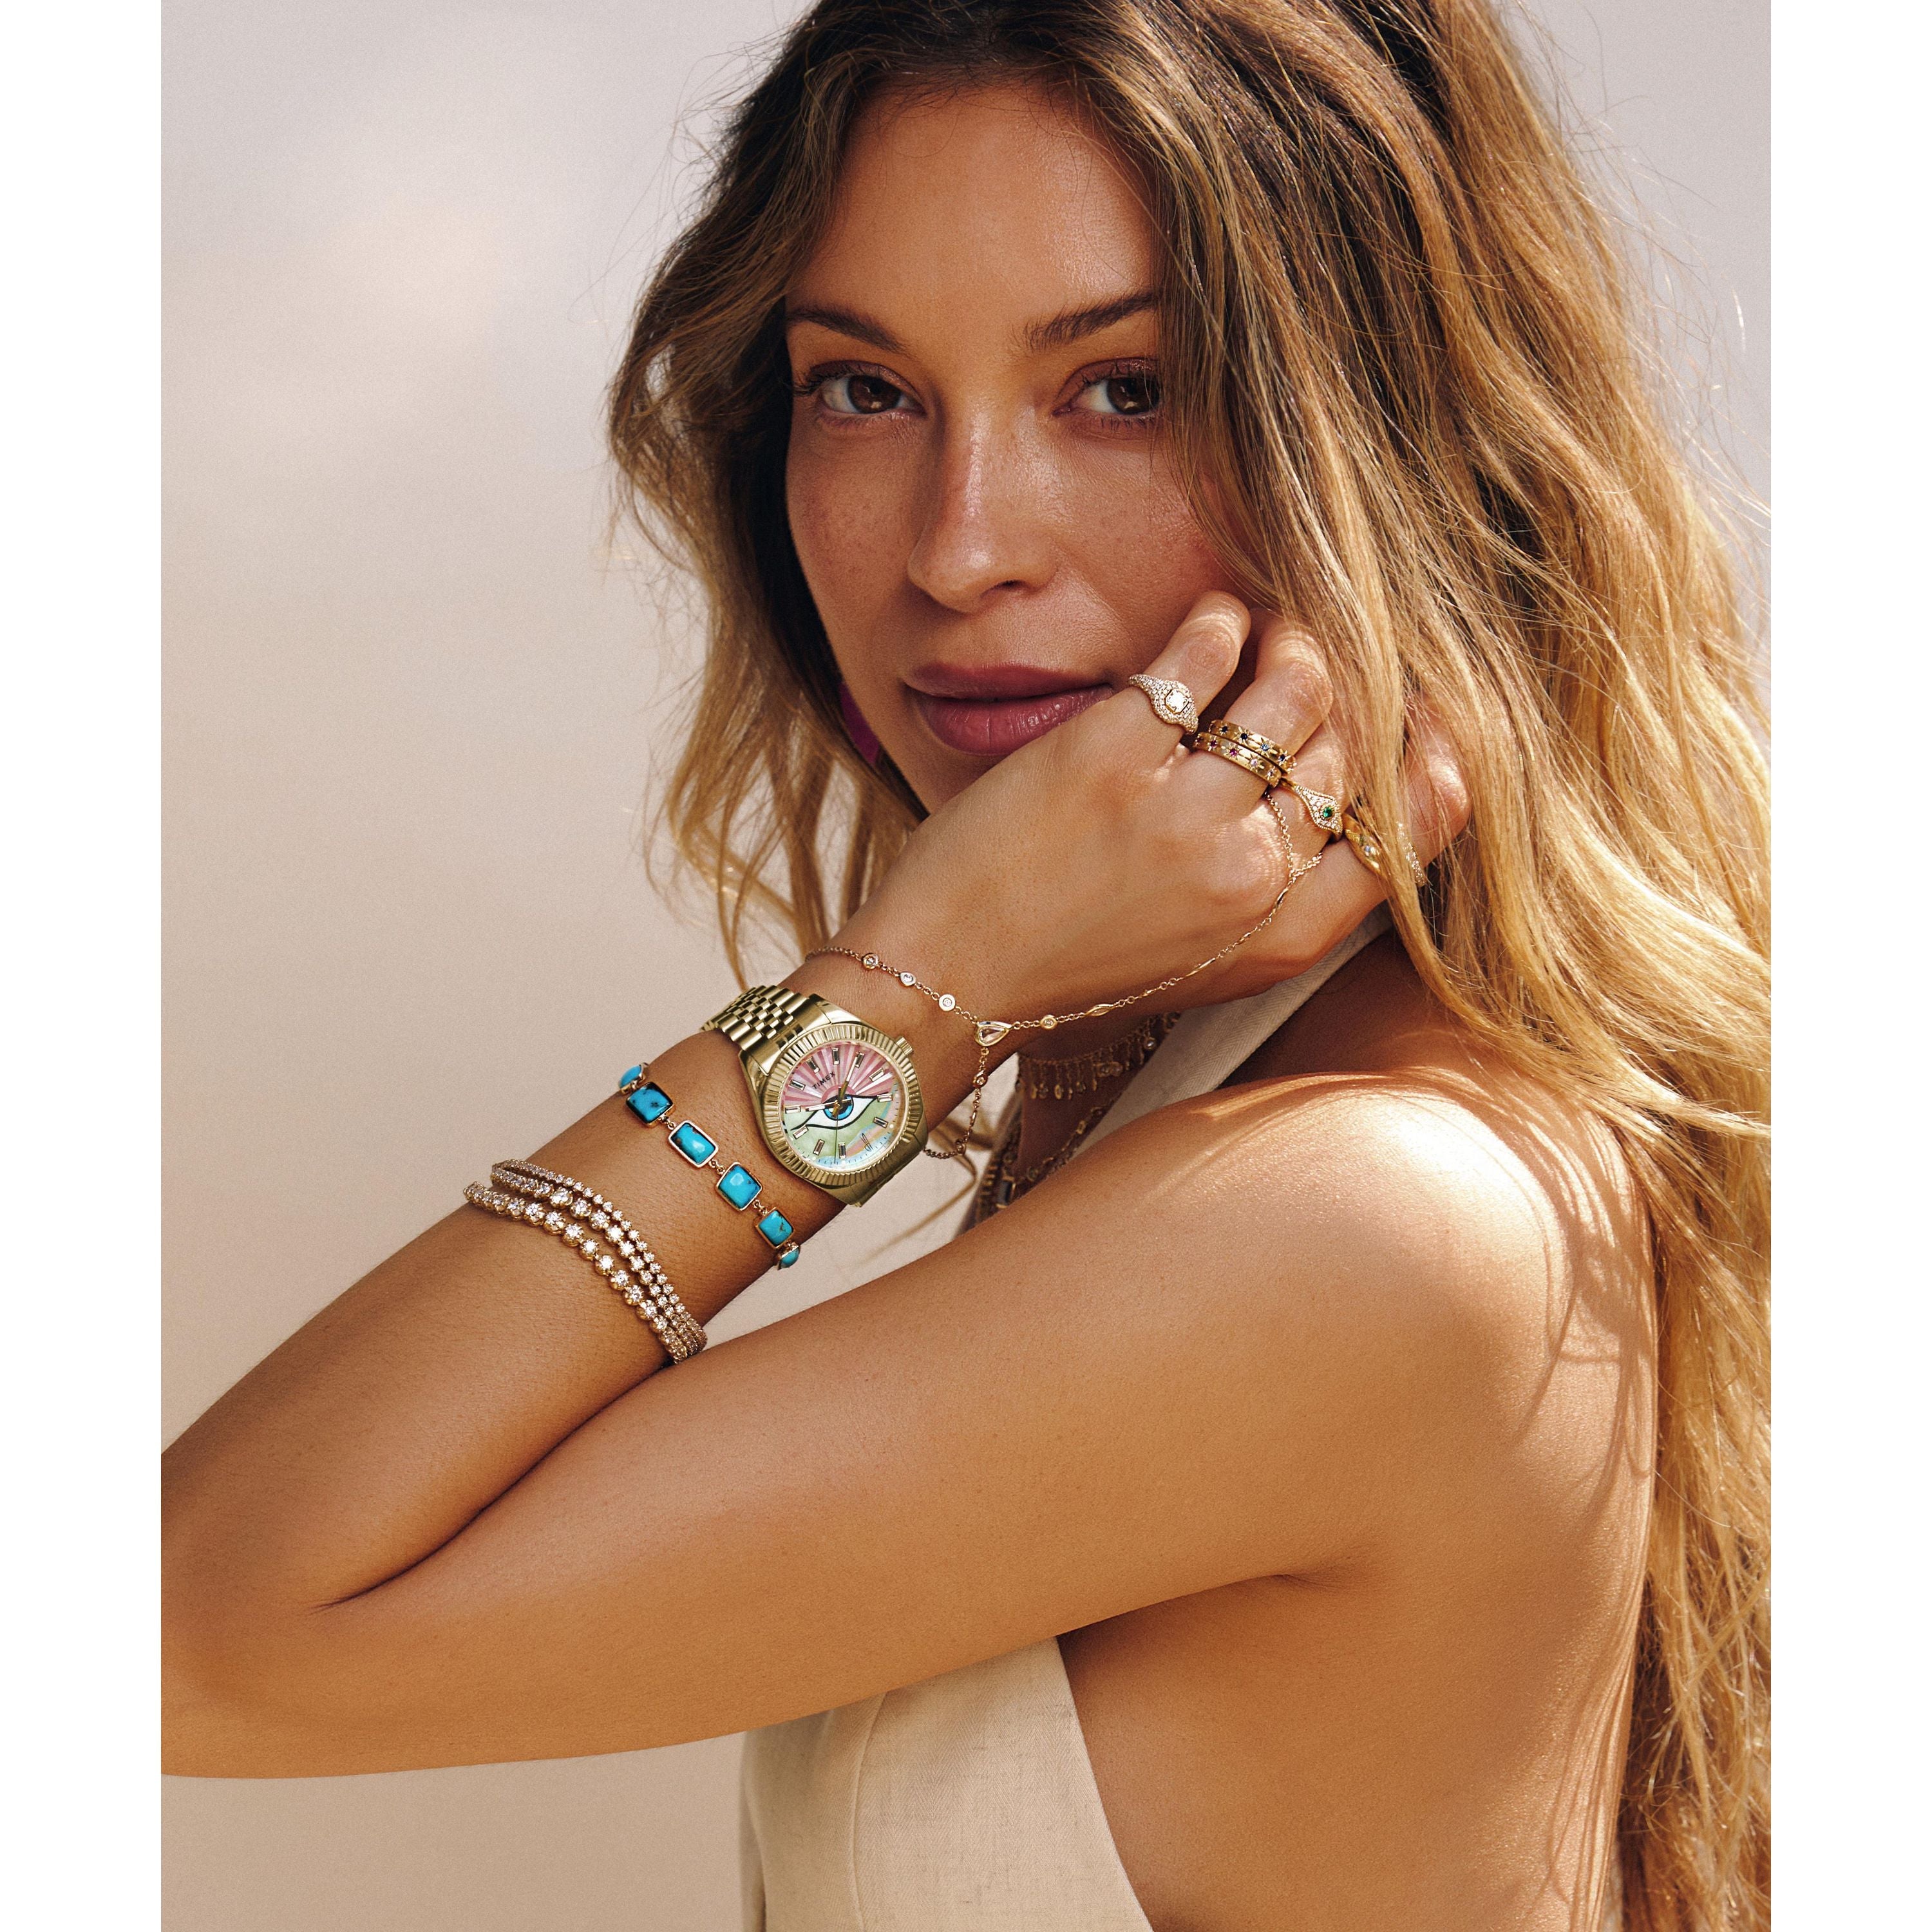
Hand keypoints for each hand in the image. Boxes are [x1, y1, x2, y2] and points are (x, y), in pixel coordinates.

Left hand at [836, 593, 1469, 1030]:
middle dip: (1349, 684)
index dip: (1439, 755)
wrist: (948, 982)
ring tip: (1268, 628)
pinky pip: (1206, 651)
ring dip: (1293, 637)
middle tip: (1320, 654)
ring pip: (1297, 685)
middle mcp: (1247, 876)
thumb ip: (1286, 895)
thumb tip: (1354, 791)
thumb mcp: (1208, 963)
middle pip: (1354, 743)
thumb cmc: (1076, 969)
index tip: (1430, 712)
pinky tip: (1210, 622)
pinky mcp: (1114, 753)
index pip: (1415, 829)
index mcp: (1281, 937)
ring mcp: (1183, 811)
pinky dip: (1219, 621)